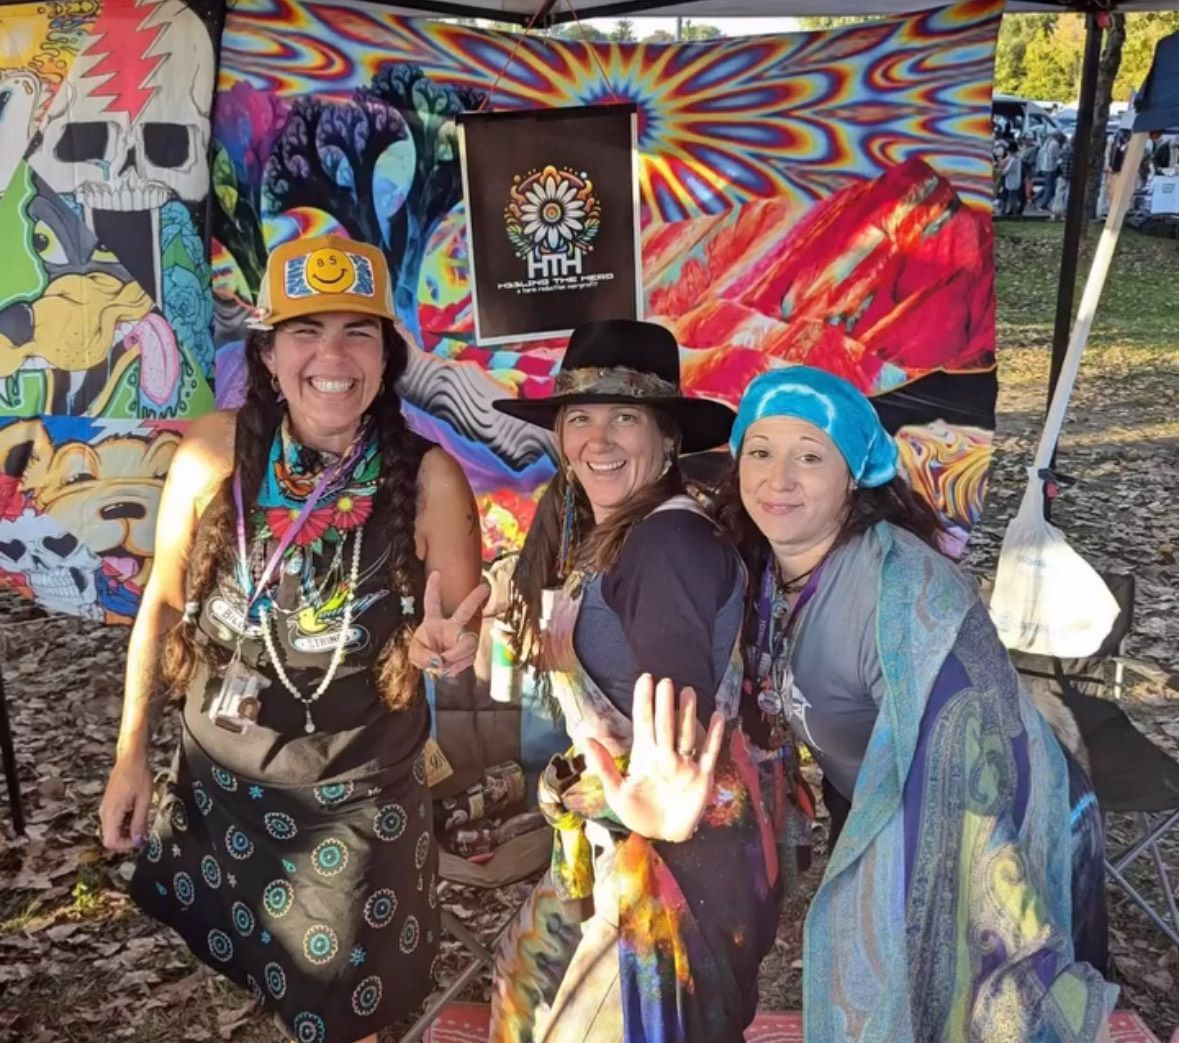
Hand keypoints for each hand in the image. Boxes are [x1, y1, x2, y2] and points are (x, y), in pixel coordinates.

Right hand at [99, 754, 152, 852]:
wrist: (131, 758)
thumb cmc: (138, 775)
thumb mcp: (144, 800)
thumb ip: (140, 822)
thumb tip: (139, 841)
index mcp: (111, 813)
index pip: (111, 842)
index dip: (126, 845)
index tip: (141, 839)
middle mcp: (104, 813)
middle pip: (110, 838)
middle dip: (127, 840)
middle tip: (144, 832)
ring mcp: (105, 808)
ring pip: (112, 830)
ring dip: (127, 831)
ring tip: (142, 820)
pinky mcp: (108, 805)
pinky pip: (114, 821)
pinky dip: (125, 823)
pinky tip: (137, 813)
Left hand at [409, 571, 487, 677]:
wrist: (436, 667)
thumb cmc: (425, 654)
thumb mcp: (415, 654)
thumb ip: (422, 656)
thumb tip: (440, 660)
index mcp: (433, 622)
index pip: (432, 602)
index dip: (433, 588)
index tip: (436, 573)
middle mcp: (451, 626)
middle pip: (465, 612)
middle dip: (474, 599)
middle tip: (485, 587)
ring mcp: (462, 638)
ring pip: (468, 642)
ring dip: (456, 656)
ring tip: (443, 664)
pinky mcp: (469, 652)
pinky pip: (469, 658)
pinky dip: (457, 667)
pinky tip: (449, 669)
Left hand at [582, 675, 724, 842]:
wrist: (662, 836)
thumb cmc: (638, 813)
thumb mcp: (617, 792)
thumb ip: (603, 766)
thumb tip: (585, 740)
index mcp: (645, 755)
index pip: (644, 723)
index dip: (644, 702)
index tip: (645, 679)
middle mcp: (666, 754)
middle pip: (665, 725)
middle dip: (665, 704)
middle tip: (666, 682)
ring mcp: (685, 763)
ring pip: (687, 734)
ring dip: (688, 714)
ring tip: (688, 693)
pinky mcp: (702, 776)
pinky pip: (709, 753)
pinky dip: (714, 736)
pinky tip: (718, 717)